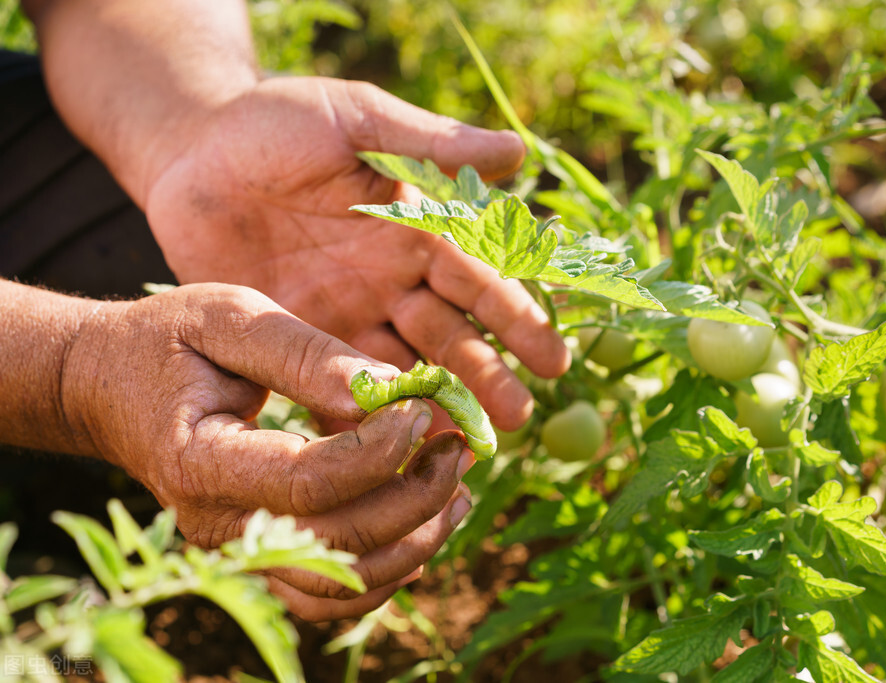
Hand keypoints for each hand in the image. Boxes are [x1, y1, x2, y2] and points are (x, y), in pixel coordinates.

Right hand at [62, 283, 472, 619]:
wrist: (110, 387)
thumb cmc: (167, 342)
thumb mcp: (228, 318)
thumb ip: (303, 353)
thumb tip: (384, 388)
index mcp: (200, 461)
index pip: (306, 482)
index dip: (377, 453)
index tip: (420, 408)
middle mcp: (218, 523)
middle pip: (338, 542)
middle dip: (416, 497)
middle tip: (458, 445)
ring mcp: (241, 549)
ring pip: (344, 581)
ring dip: (417, 540)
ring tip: (460, 486)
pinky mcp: (262, 553)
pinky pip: (332, 591)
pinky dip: (390, 567)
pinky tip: (428, 520)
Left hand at [143, 78, 569, 430]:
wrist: (188, 151)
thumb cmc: (275, 121)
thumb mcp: (355, 117)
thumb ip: (428, 141)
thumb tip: (520, 151)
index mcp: (414, 229)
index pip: (478, 279)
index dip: (517, 318)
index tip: (553, 358)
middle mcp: (390, 280)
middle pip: (450, 336)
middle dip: (487, 376)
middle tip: (518, 418)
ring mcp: (346, 315)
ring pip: (404, 369)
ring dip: (437, 406)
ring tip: (467, 447)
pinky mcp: (297, 340)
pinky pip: (337, 388)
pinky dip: (363, 420)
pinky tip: (386, 453)